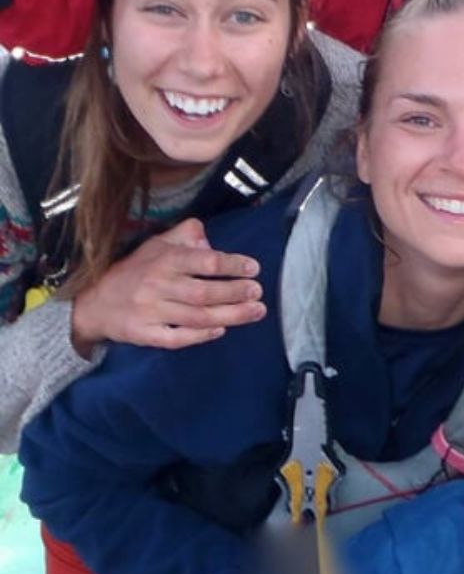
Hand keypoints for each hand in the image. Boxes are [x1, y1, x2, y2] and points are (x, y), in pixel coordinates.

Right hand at [70, 218, 264, 353]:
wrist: (94, 304)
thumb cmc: (135, 271)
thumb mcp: (156, 244)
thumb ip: (184, 235)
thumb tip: (209, 238)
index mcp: (163, 260)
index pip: (203, 261)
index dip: (231, 264)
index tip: (253, 268)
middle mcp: (157, 285)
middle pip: (204, 292)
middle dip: (235, 293)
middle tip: (258, 292)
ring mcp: (150, 312)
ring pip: (196, 316)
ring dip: (230, 315)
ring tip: (256, 311)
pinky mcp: (144, 334)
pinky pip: (176, 338)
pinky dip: (200, 336)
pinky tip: (221, 330)